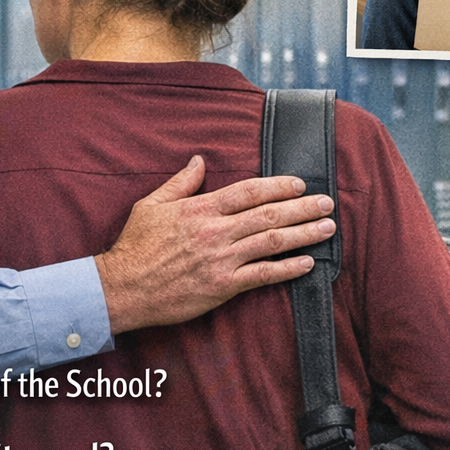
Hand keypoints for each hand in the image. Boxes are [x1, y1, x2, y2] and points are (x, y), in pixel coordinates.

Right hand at [95, 155, 335, 333]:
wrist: (122, 288)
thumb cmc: (135, 246)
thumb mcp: (151, 205)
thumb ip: (181, 183)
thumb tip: (199, 160)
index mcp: (200, 209)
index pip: (249, 192)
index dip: (278, 186)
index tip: (299, 183)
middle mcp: (215, 232)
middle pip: (269, 214)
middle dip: (302, 207)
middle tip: (327, 203)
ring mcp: (221, 260)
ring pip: (272, 242)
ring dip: (304, 234)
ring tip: (328, 228)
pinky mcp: (222, 287)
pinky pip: (263, 276)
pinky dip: (288, 268)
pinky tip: (308, 263)